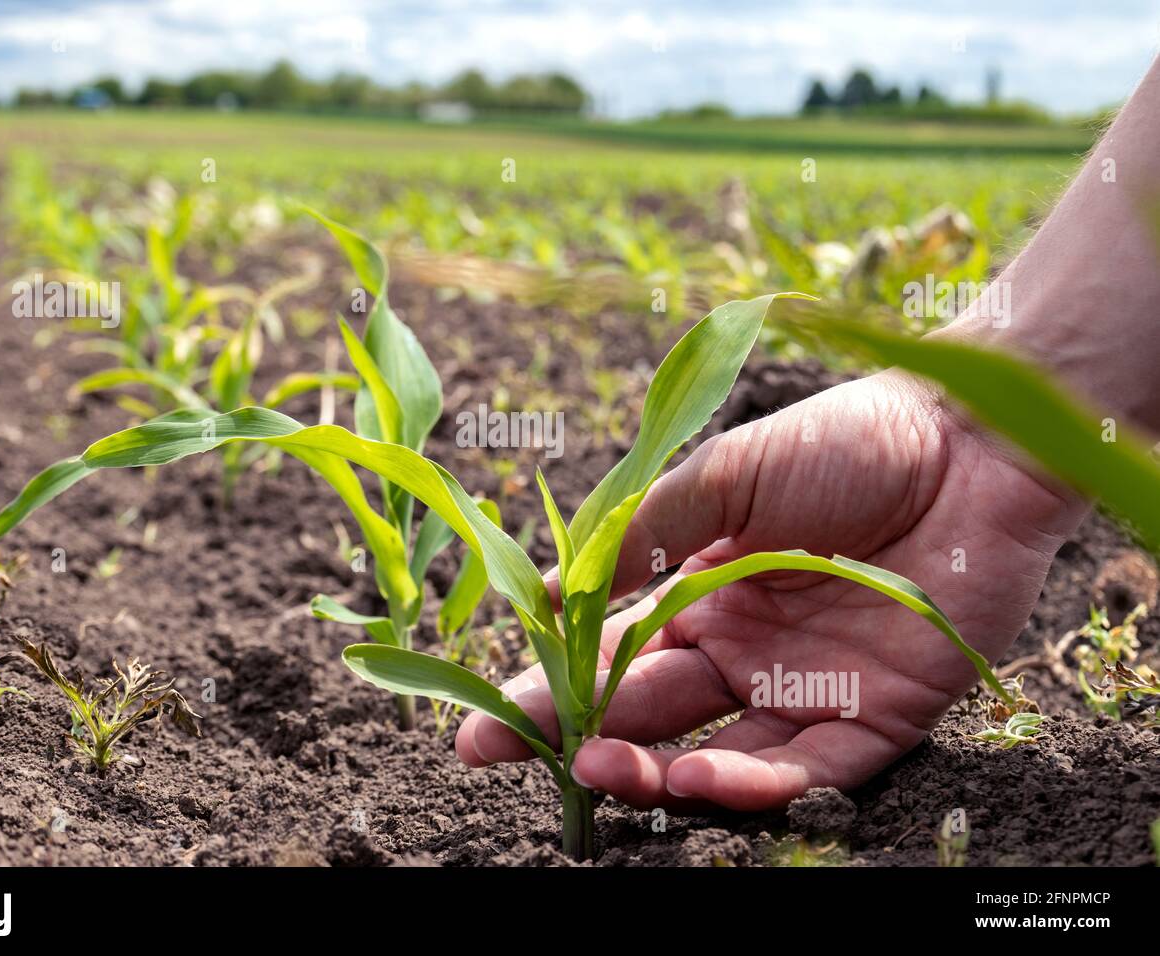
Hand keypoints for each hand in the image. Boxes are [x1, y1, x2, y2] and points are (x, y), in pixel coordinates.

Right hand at [456, 371, 1085, 811]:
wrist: (968, 443)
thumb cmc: (844, 444)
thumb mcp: (726, 475)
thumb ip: (644, 534)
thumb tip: (553, 593)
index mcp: (702, 593)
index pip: (610, 655)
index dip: (548, 690)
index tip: (485, 725)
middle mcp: (745, 650)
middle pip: (651, 714)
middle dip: (581, 740)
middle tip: (516, 758)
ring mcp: (808, 688)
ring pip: (721, 757)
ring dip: (657, 775)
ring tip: (604, 773)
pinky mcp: (877, 716)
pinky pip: (809, 771)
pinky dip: (754, 785)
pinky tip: (700, 782)